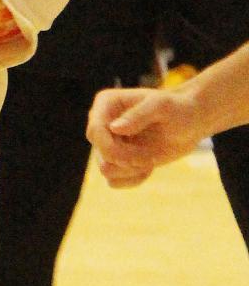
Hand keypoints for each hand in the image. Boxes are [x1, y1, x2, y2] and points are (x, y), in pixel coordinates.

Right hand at [86, 86, 203, 185]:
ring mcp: (108, 142)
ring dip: (132, 170)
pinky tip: (149, 167)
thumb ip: (138, 115)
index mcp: (106, 103)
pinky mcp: (117, 160)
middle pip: (101, 153)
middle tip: (150, 157)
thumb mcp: (162, 107)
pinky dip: (133, 179)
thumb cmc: (177, 109)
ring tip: (151, 159)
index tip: (141, 154)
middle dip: (127, 160)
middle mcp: (102, 123)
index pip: (95, 132)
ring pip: (106, 170)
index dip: (114, 148)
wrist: (190, 124)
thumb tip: (113, 128)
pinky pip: (114, 181)